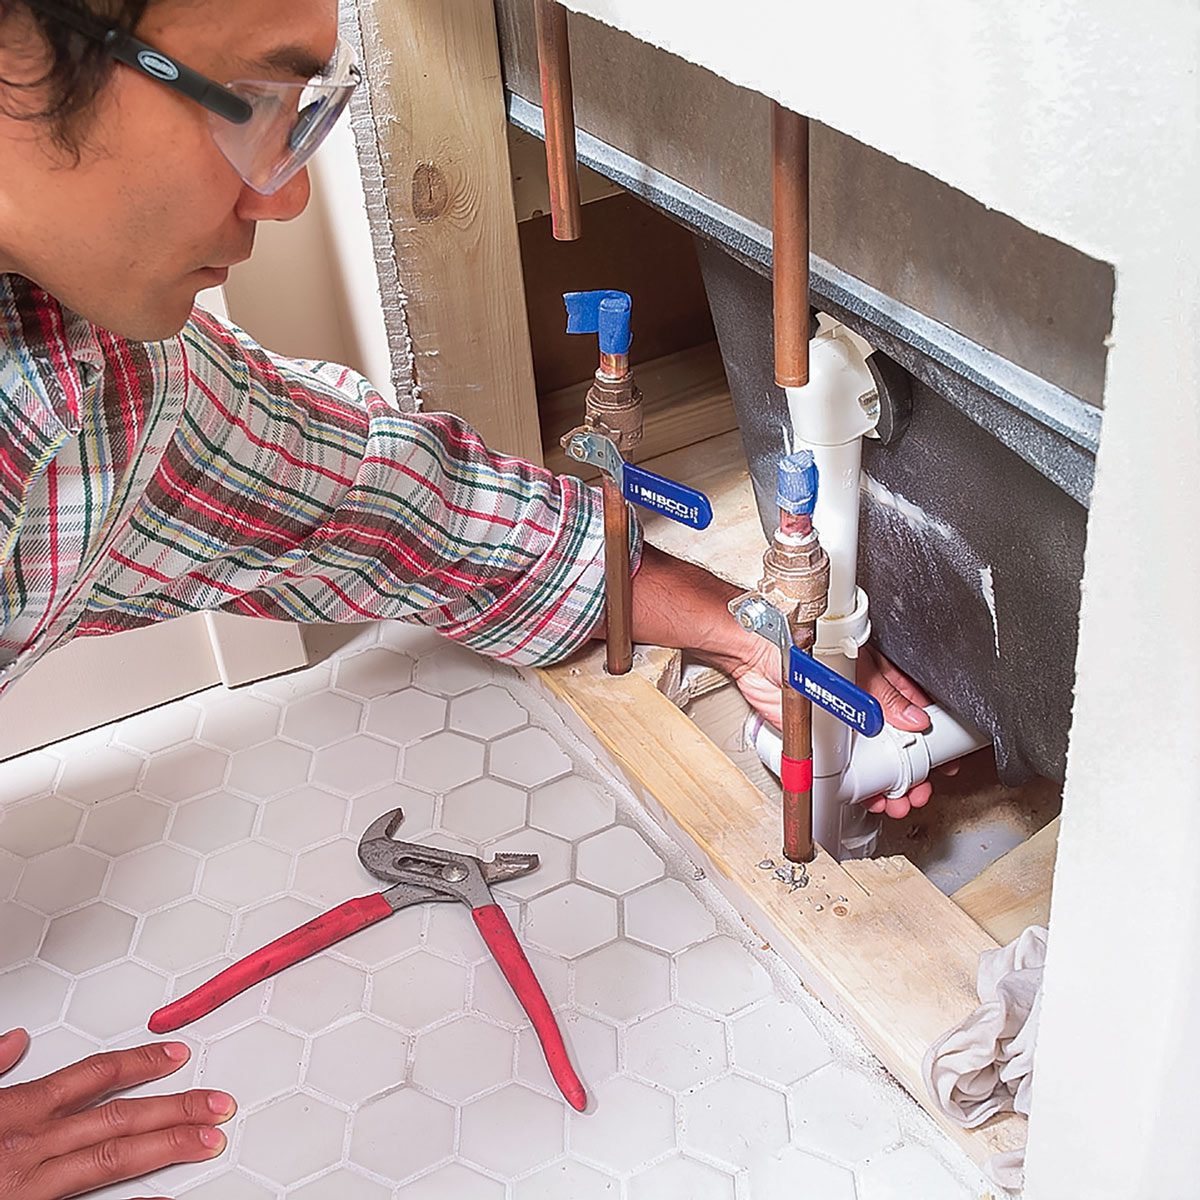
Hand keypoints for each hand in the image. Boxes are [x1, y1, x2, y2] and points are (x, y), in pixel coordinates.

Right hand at [0, 1028, 234, 1199]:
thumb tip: (14, 1041)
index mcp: (14, 1112)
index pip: (91, 1076)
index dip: (140, 1064)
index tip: (177, 1057)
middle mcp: (29, 1147)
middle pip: (116, 1119)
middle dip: (174, 1107)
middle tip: (219, 1103)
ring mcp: (29, 1188)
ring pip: (111, 1161)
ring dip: (166, 1147)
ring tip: (209, 1139)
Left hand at [720, 636, 956, 819]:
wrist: (758, 656)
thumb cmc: (806, 644)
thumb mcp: (860, 667)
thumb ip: (888, 695)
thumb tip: (916, 718)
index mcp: (883, 684)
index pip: (918, 717)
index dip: (932, 743)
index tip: (944, 765)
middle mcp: (868, 708)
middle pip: (900, 749)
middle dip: (913, 774)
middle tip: (918, 790)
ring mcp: (847, 726)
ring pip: (876, 764)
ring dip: (889, 785)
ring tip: (896, 800)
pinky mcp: (823, 741)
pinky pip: (845, 770)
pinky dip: (859, 787)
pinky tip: (868, 796)